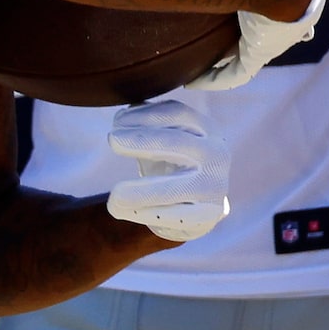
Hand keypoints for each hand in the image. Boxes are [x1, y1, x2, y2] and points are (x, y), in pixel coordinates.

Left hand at [105, 96, 231, 240]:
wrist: (193, 208)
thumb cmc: (171, 166)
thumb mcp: (161, 141)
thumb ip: (145, 126)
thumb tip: (122, 117)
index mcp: (206, 130)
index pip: (178, 114)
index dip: (147, 114)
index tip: (117, 120)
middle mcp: (216, 154)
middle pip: (177, 142)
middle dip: (142, 139)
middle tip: (112, 139)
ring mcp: (215, 186)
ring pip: (174, 187)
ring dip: (139, 191)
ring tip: (114, 195)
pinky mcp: (208, 215)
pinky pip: (172, 215)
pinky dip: (143, 213)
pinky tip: (121, 210)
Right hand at [187, 0, 328, 89]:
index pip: (286, 4)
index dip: (272, 7)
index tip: (252, 8)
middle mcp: (284, 22)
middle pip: (266, 35)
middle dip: (248, 39)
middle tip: (222, 40)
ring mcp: (272, 41)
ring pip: (247, 56)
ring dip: (225, 62)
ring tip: (198, 64)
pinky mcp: (258, 55)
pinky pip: (235, 74)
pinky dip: (215, 79)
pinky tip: (192, 81)